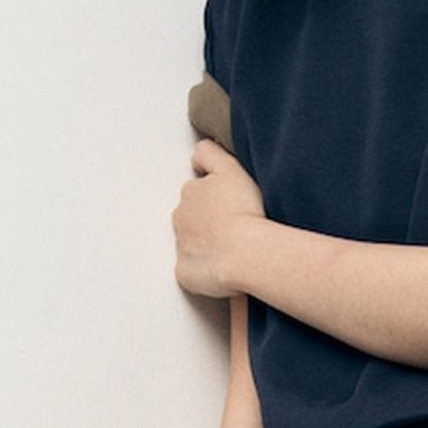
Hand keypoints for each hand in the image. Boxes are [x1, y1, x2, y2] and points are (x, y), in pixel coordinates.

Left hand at [173, 140, 266, 298]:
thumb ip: (209, 153)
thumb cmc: (244, 213)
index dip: (213, 199)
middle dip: (206, 224)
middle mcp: (180, 219)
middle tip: (233, 231)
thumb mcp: (229, 167)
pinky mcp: (185, 274)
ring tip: (232, 253)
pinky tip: (226, 272)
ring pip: (192, 246)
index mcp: (190, 194)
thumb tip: (197, 155)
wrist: (247, 253)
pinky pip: (193, 273)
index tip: (229, 207)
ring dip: (207, 248)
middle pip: (191, 220)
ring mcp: (181, 249)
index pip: (197, 193)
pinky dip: (206, 274)